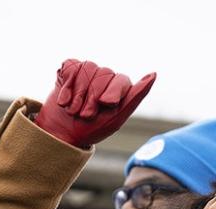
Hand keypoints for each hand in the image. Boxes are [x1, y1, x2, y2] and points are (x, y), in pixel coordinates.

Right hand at [33, 59, 155, 147]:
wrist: (62, 136)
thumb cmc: (92, 130)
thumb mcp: (116, 118)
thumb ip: (135, 96)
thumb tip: (154, 74)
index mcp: (119, 88)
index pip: (120, 80)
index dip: (111, 93)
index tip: (105, 106)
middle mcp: (104, 77)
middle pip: (103, 74)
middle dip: (92, 98)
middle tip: (85, 115)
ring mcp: (87, 71)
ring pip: (87, 68)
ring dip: (78, 95)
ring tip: (73, 110)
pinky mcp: (69, 70)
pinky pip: (71, 66)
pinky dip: (67, 86)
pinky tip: (64, 101)